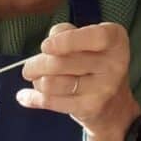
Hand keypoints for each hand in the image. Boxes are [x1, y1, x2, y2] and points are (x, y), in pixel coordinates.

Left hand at [17, 22, 139, 140]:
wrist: (114, 104)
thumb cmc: (94, 62)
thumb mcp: (87, 40)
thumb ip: (66, 33)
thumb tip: (46, 48)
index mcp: (116, 40)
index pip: (95, 37)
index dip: (67, 41)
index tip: (45, 46)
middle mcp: (115, 63)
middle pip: (62, 62)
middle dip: (37, 64)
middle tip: (30, 66)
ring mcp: (104, 88)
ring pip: (52, 83)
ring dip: (37, 81)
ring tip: (38, 79)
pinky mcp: (91, 108)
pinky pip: (51, 101)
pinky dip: (33, 98)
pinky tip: (25, 96)